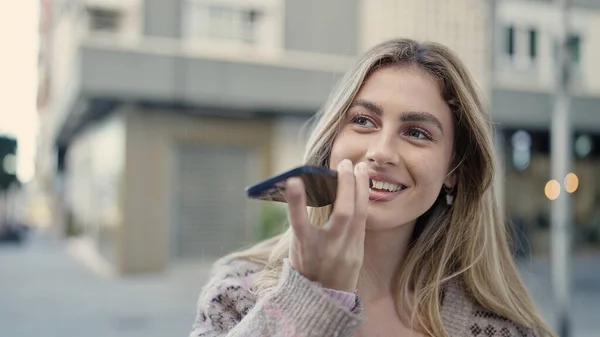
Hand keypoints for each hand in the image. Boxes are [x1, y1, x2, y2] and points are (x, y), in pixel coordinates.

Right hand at [285, 159, 368, 291]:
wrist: (322, 299)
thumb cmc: (305, 265)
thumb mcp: (297, 244)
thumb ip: (301, 219)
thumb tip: (303, 186)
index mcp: (304, 249)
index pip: (299, 223)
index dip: (295, 201)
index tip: (293, 180)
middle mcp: (327, 251)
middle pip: (342, 215)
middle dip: (346, 185)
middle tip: (346, 162)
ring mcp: (346, 253)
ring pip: (359, 216)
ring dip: (361, 188)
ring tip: (360, 167)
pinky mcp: (358, 253)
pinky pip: (363, 222)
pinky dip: (363, 201)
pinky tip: (363, 186)